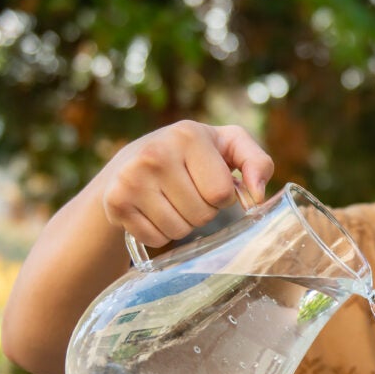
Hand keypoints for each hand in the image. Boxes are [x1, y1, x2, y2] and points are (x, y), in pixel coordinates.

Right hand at [97, 121, 274, 246]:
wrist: (133, 159)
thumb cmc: (193, 154)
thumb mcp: (229, 145)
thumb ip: (257, 162)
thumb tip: (258, 195)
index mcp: (189, 134)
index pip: (222, 194)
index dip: (223, 196)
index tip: (210, 182)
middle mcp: (156, 154)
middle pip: (202, 215)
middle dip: (203, 211)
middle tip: (189, 192)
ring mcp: (131, 178)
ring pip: (179, 230)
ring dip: (183, 224)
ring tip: (172, 200)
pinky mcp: (116, 202)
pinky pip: (156, 239)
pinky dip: (160, 233)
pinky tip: (153, 211)